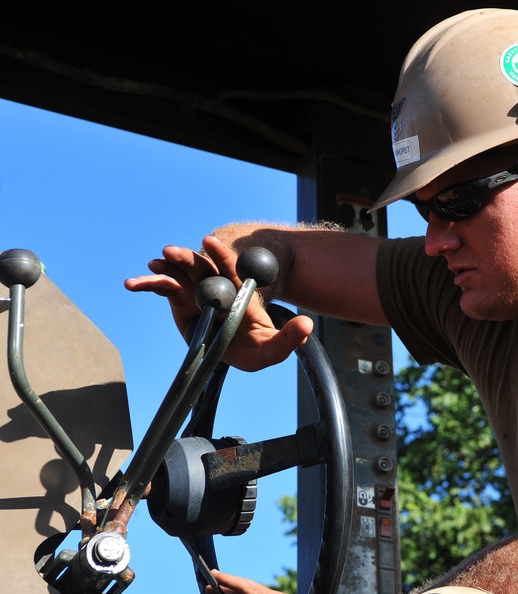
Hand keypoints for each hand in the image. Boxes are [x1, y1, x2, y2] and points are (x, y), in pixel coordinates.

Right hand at [125, 235, 312, 370]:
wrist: (240, 351)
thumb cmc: (258, 347)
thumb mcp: (275, 348)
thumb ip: (290, 339)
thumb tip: (307, 325)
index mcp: (240, 292)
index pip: (232, 269)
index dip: (222, 256)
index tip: (210, 242)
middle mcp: (217, 287)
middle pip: (201, 267)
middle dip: (187, 258)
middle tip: (171, 252)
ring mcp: (197, 292)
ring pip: (181, 274)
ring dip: (166, 268)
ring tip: (154, 265)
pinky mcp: (181, 302)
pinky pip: (164, 289)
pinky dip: (149, 285)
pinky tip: (133, 284)